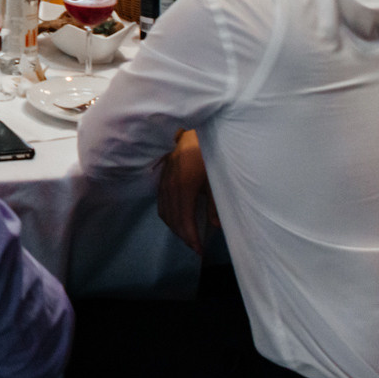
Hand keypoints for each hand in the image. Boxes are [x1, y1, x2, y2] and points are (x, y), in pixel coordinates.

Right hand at [157, 130, 217, 254]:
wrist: (195, 127)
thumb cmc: (209, 149)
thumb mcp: (217, 176)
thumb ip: (216, 202)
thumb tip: (215, 225)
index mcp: (184, 185)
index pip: (184, 219)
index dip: (191, 237)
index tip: (199, 250)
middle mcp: (170, 184)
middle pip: (172, 218)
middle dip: (183, 235)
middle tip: (195, 247)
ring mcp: (164, 178)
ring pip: (164, 210)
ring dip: (174, 226)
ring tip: (187, 236)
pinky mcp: (163, 174)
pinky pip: (161, 200)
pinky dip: (168, 214)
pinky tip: (176, 218)